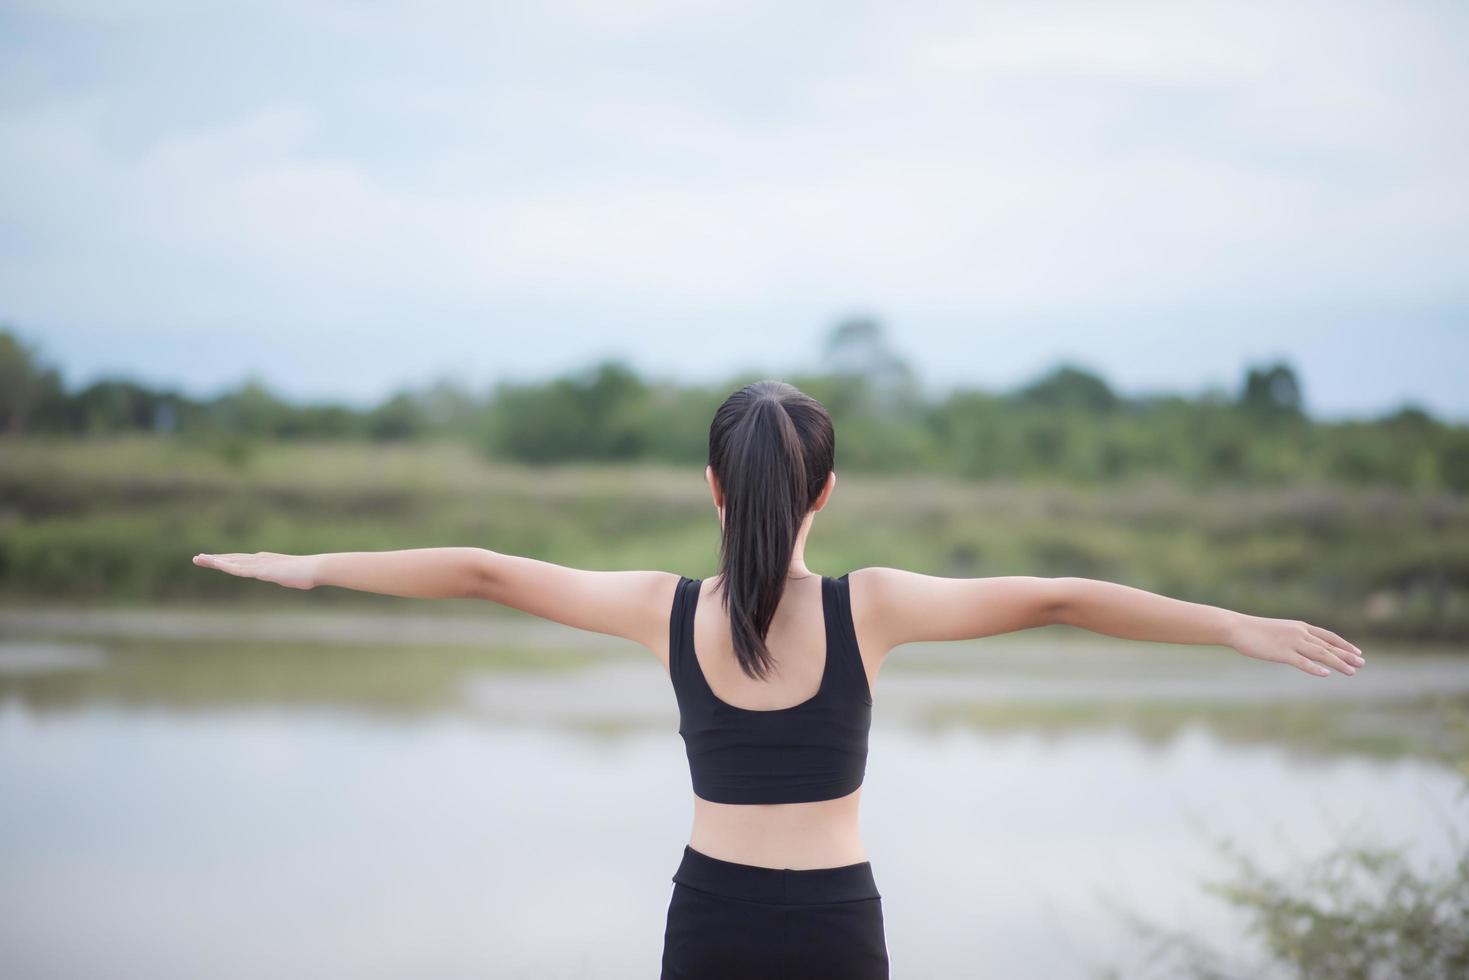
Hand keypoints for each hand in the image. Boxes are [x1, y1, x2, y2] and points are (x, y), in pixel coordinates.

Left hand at [192, 552, 317, 589]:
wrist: (315, 568)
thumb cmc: (308, 574)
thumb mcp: (292, 577)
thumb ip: (286, 577)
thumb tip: (293, 579)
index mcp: (265, 561)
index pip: (241, 561)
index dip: (226, 560)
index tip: (213, 560)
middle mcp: (259, 559)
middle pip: (232, 559)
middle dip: (214, 559)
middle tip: (197, 558)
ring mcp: (259, 564)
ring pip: (231, 562)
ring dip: (214, 560)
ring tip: (198, 559)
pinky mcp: (260, 570)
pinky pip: (239, 568)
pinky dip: (225, 565)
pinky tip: (215, 563)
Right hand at [1228, 613, 1364, 676]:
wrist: (1236, 627)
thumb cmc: (1254, 630)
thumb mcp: (1278, 630)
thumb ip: (1292, 637)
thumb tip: (1302, 646)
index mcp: (1300, 626)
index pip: (1328, 636)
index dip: (1344, 644)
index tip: (1357, 652)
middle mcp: (1300, 633)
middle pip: (1328, 645)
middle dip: (1347, 655)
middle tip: (1362, 663)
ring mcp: (1291, 643)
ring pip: (1320, 654)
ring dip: (1338, 663)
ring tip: (1352, 671)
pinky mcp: (1281, 653)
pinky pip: (1302, 662)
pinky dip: (1315, 668)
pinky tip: (1326, 674)